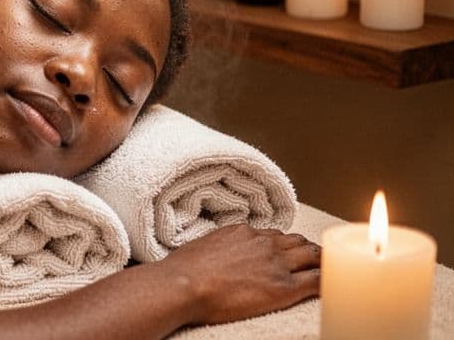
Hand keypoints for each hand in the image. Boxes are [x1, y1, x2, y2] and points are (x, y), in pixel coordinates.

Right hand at [157, 225, 320, 325]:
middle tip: (315, 259)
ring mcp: (276, 264)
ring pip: (312, 256)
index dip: (285, 244)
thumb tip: (217, 256)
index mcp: (243, 232)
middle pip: (298, 242)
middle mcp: (263, 243)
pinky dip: (329, 280)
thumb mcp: (202, 247)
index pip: (274, 235)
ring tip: (330, 268)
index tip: (289, 251)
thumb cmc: (183, 270)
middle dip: (308, 250)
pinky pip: (317, 280)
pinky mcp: (283, 287)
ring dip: (321, 261)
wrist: (184, 284)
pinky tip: (337, 283)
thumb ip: (219, 247)